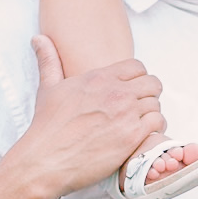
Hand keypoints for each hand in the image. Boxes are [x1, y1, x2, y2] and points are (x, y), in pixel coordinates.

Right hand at [9, 37, 164, 198]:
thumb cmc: (47, 127)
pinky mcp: (133, 136)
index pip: (137, 67)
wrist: (47, 159)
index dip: (138, 79)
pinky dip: (154, 130)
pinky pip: (158, 124)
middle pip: (152, 84)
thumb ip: (49, 60)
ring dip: (151, 114)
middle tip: (138, 110)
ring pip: (157, 104)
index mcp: (100, 77)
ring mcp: (127, 113)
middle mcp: (116, 92)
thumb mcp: (48, 88)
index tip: (131, 92)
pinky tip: (142, 136)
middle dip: (148, 95)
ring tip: (139, 125)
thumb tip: (39, 39)